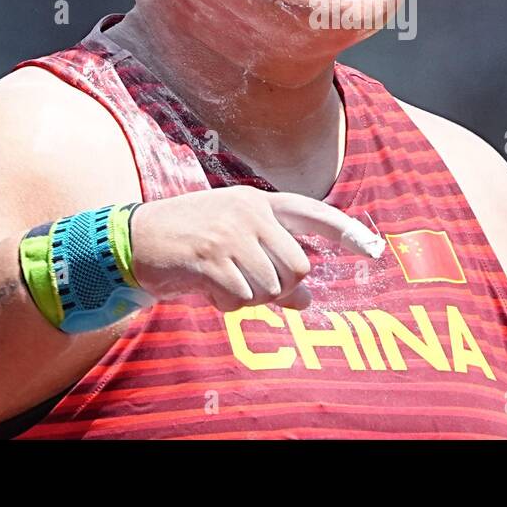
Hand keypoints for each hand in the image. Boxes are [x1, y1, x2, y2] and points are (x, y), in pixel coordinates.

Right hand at [128, 185, 383, 311]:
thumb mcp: (234, 244)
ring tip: (224, 286)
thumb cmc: (189, 242)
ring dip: (250, 299)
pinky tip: (210, 291)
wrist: (133, 240)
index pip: (313, 213)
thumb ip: (272, 265)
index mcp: (258, 202)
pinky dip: (229, 304)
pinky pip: (242, 297)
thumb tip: (307, 300)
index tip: (373, 249)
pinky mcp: (210, 258)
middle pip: (298, 265)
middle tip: (250, 288)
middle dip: (280, 288)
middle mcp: (249, 212)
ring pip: (271, 287)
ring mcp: (230, 233)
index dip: (345, 232)